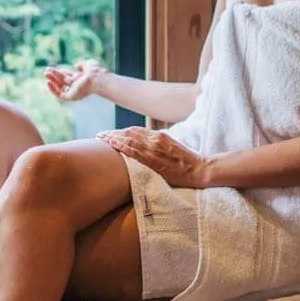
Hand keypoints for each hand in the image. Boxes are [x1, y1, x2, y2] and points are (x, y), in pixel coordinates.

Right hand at [44, 59, 104, 101]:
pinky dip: (53, 89)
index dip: (60, 73)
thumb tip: (75, 66)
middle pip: (62, 82)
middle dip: (54, 76)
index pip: (67, 77)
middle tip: (46, 71)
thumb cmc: (94, 71)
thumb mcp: (88, 65)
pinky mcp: (71, 97)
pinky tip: (48, 82)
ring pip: (60, 87)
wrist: (96, 78)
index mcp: (80, 80)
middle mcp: (77, 87)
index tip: (52, 69)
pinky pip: (60, 95)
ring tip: (45, 74)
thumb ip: (81, 65)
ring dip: (52, 81)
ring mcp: (74, 92)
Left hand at [96, 127, 210, 187]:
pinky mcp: (154, 160)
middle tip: (100, 135)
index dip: (121, 131)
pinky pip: (134, 152)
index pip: (135, 130)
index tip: (110, 133)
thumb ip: (158, 144)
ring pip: (129, 140)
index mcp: (159, 135)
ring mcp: (154, 149)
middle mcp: (155, 139)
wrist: (199, 169)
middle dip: (113, 133)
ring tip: (100, 139)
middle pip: (129, 133)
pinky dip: (122, 146)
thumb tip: (145, 146)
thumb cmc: (187, 161)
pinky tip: (112, 145)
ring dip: (113, 138)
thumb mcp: (172, 146)